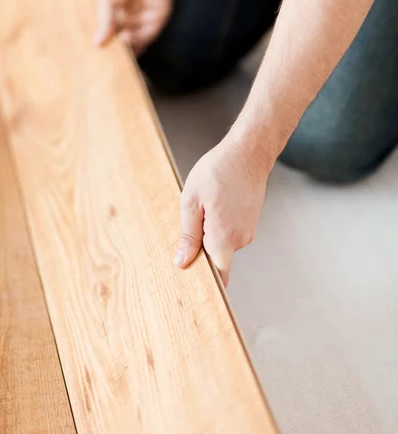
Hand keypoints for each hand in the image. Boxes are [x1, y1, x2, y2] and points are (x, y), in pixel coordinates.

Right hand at [95, 0, 173, 54]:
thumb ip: (105, 22)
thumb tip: (97, 44)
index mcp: (119, 18)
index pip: (113, 40)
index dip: (107, 50)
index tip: (96, 61)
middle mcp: (133, 22)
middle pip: (126, 46)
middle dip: (118, 55)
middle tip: (107, 64)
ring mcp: (146, 21)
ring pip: (138, 43)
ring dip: (128, 51)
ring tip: (115, 55)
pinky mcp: (159, 17)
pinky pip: (149, 35)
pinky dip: (138, 42)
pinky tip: (126, 42)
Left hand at [175, 134, 269, 286]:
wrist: (248, 153)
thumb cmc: (218, 171)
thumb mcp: (192, 201)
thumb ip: (188, 236)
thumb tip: (182, 263)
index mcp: (224, 237)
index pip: (218, 275)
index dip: (204, 280)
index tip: (191, 279)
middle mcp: (240, 239)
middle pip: (217, 258)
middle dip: (201, 249)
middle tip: (190, 224)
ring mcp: (248, 231)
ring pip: (222, 244)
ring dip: (210, 233)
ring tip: (204, 207)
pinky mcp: (250, 222)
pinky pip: (230, 232)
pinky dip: (220, 224)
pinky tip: (215, 204)